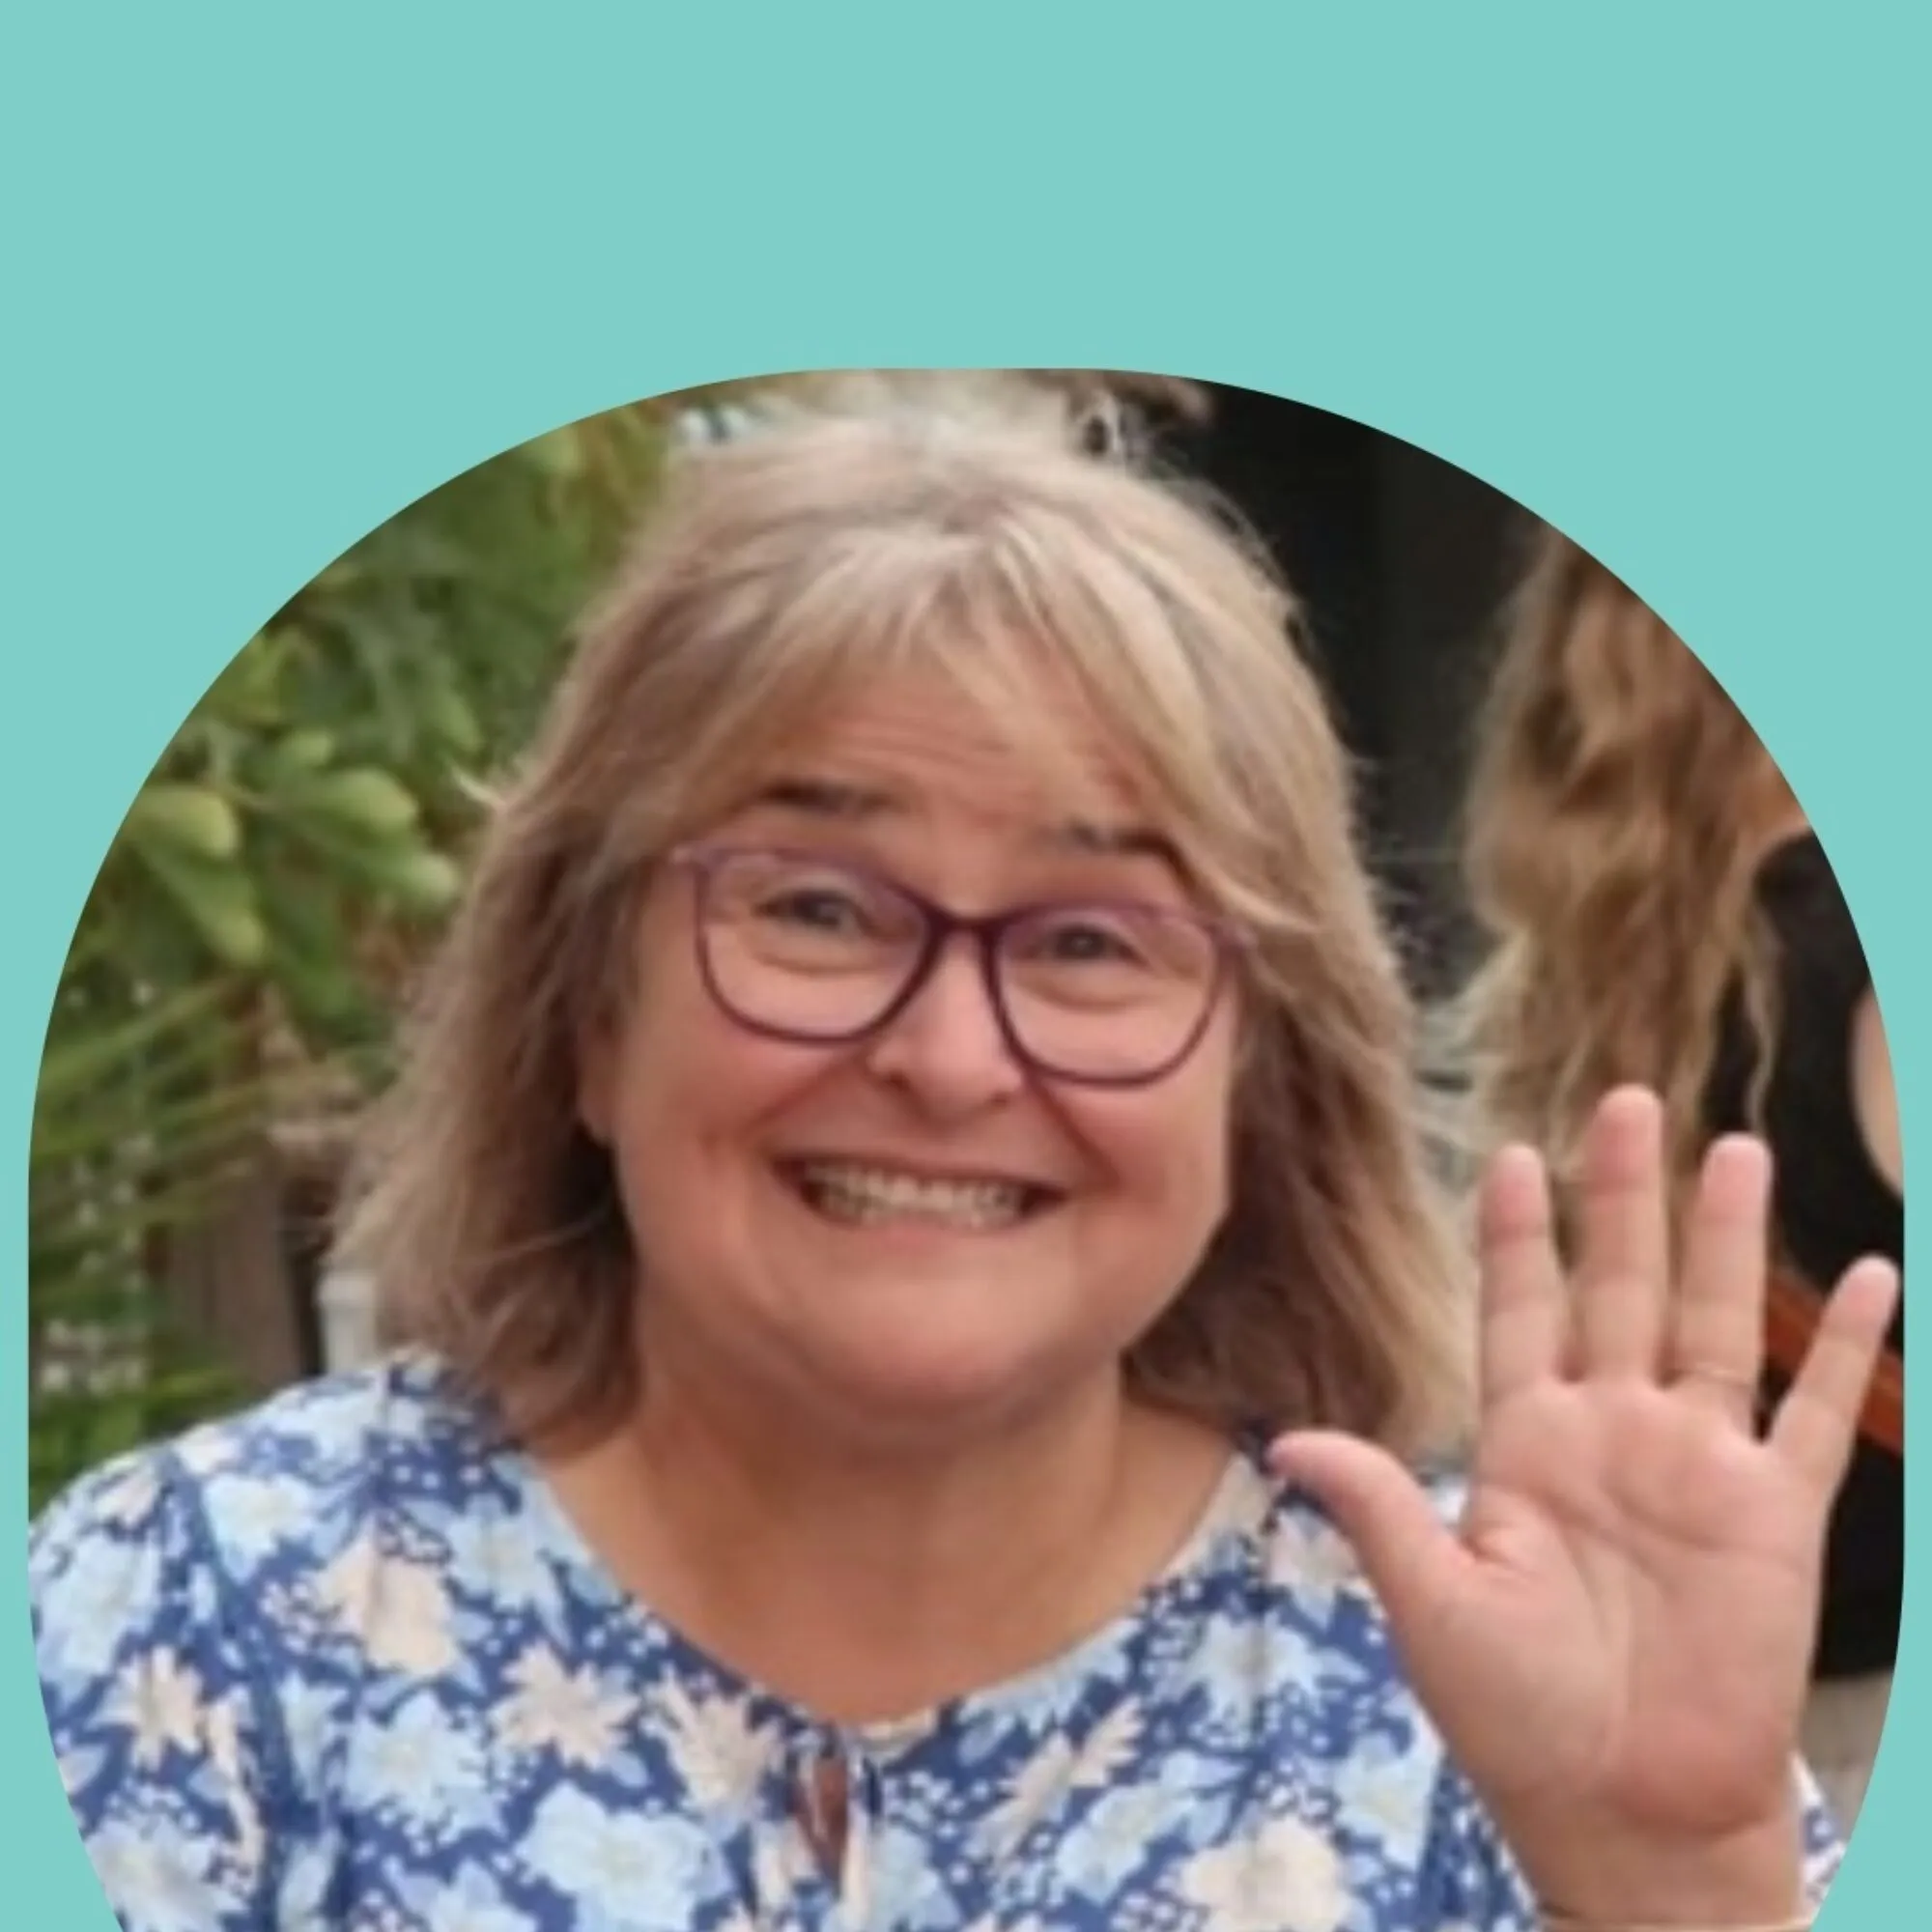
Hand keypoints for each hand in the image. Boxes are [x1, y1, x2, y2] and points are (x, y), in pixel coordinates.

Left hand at [1270, 1086, 1897, 1924]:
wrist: (1626, 1815)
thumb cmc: (1517, 1718)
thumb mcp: (1433, 1603)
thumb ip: (1380, 1507)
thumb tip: (1287, 1440)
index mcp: (1525, 1445)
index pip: (1521, 1311)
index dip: (1520, 1236)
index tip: (1514, 1155)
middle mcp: (1612, 1435)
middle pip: (1618, 1287)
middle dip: (1622, 1197)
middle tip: (1627, 1101)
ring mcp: (1697, 1467)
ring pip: (1716, 1321)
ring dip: (1725, 1239)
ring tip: (1733, 1148)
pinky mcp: (1776, 1516)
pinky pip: (1816, 1416)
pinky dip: (1843, 1350)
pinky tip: (1867, 1276)